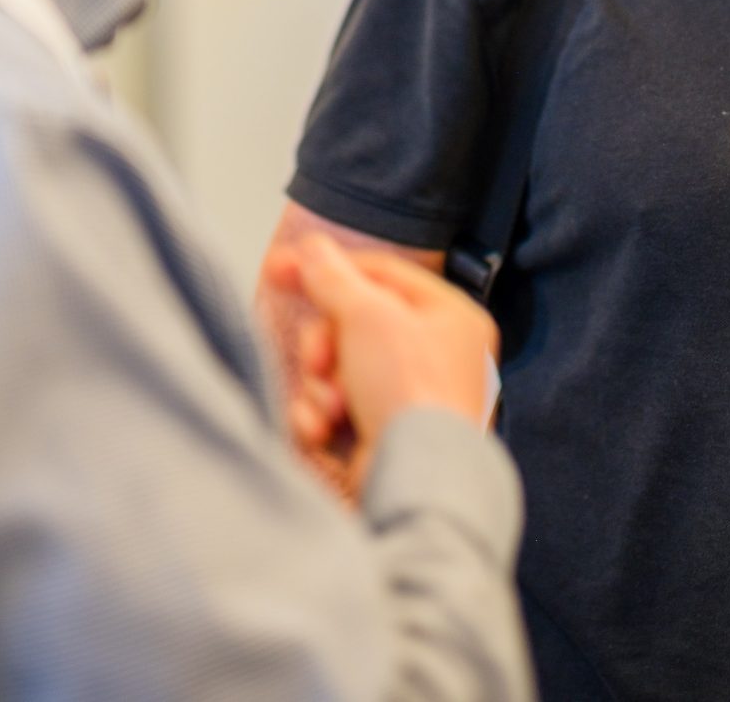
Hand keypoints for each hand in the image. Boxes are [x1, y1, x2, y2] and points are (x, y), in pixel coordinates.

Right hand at [268, 236, 495, 487]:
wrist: (415, 480)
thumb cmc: (411, 392)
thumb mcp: (367, 315)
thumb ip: (333, 277)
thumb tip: (313, 248)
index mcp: (451, 317)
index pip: (381, 274)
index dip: (327, 268)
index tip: (278, 268)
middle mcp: (438, 358)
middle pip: (354, 325)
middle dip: (324, 345)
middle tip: (320, 362)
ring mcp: (410, 402)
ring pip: (340, 370)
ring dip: (320, 387)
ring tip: (330, 407)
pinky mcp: (383, 440)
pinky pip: (338, 412)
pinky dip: (321, 418)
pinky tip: (322, 431)